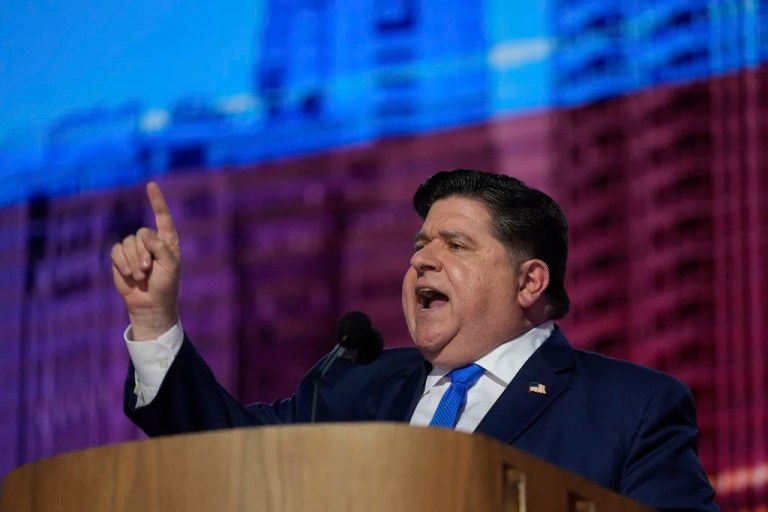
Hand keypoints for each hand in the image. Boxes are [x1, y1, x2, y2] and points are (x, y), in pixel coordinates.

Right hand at [111, 182, 180, 339]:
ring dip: (134, 261)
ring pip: (128, 242)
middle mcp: (150, 242)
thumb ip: (161, 247)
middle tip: (149, 270)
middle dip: (144, 253)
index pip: (162, 217)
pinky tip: (129, 274)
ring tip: (141, 275)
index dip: (156, 201)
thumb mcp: (171, 266)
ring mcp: (134, 249)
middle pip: (141, 233)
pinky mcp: (120, 258)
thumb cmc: (166, 285)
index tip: (151, 185)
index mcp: (167, 241)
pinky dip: (122, 262)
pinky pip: (116, 251)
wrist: (150, 303)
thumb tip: (145, 234)